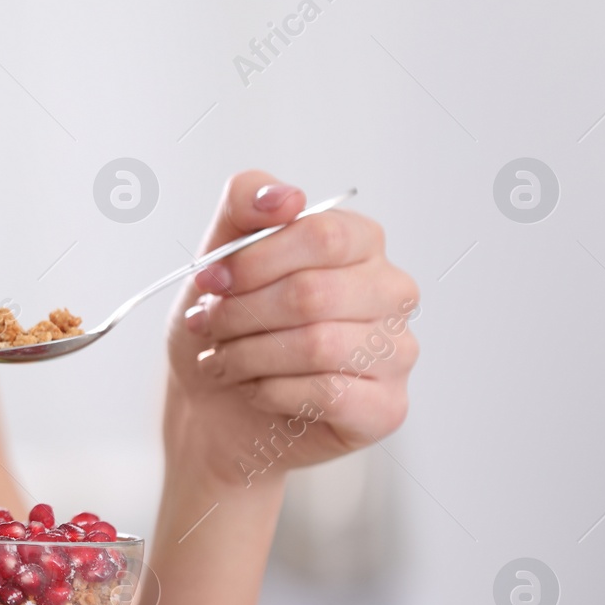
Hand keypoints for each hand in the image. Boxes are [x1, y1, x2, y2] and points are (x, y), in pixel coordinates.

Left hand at [166, 171, 418, 490]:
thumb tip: (285, 197)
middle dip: (242, 313)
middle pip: (314, 293)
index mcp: (361, 244)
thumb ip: (245, 206)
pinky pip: (327, 393)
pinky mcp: (387, 407)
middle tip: (207, 325)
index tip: (208, 279)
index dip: (254, 259)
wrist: (212, 408)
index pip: (322, 234)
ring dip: (249, 355)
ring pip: (319, 345)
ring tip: (221, 361)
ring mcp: (397, 351)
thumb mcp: (218, 257)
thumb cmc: (226, 329)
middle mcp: (391, 292)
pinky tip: (254, 389)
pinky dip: (271, 392)